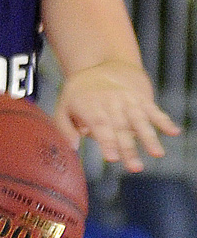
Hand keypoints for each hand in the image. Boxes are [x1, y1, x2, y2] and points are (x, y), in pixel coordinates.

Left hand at [53, 63, 179, 171]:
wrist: (97, 69)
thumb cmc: (78, 95)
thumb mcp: (63, 106)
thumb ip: (64, 127)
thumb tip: (73, 147)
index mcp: (88, 104)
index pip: (99, 124)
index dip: (107, 141)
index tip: (112, 159)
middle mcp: (110, 102)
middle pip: (120, 127)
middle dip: (128, 148)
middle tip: (135, 168)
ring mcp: (127, 100)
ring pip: (139, 119)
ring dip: (149, 137)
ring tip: (157, 154)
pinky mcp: (140, 99)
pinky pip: (153, 109)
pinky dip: (164, 120)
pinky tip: (174, 132)